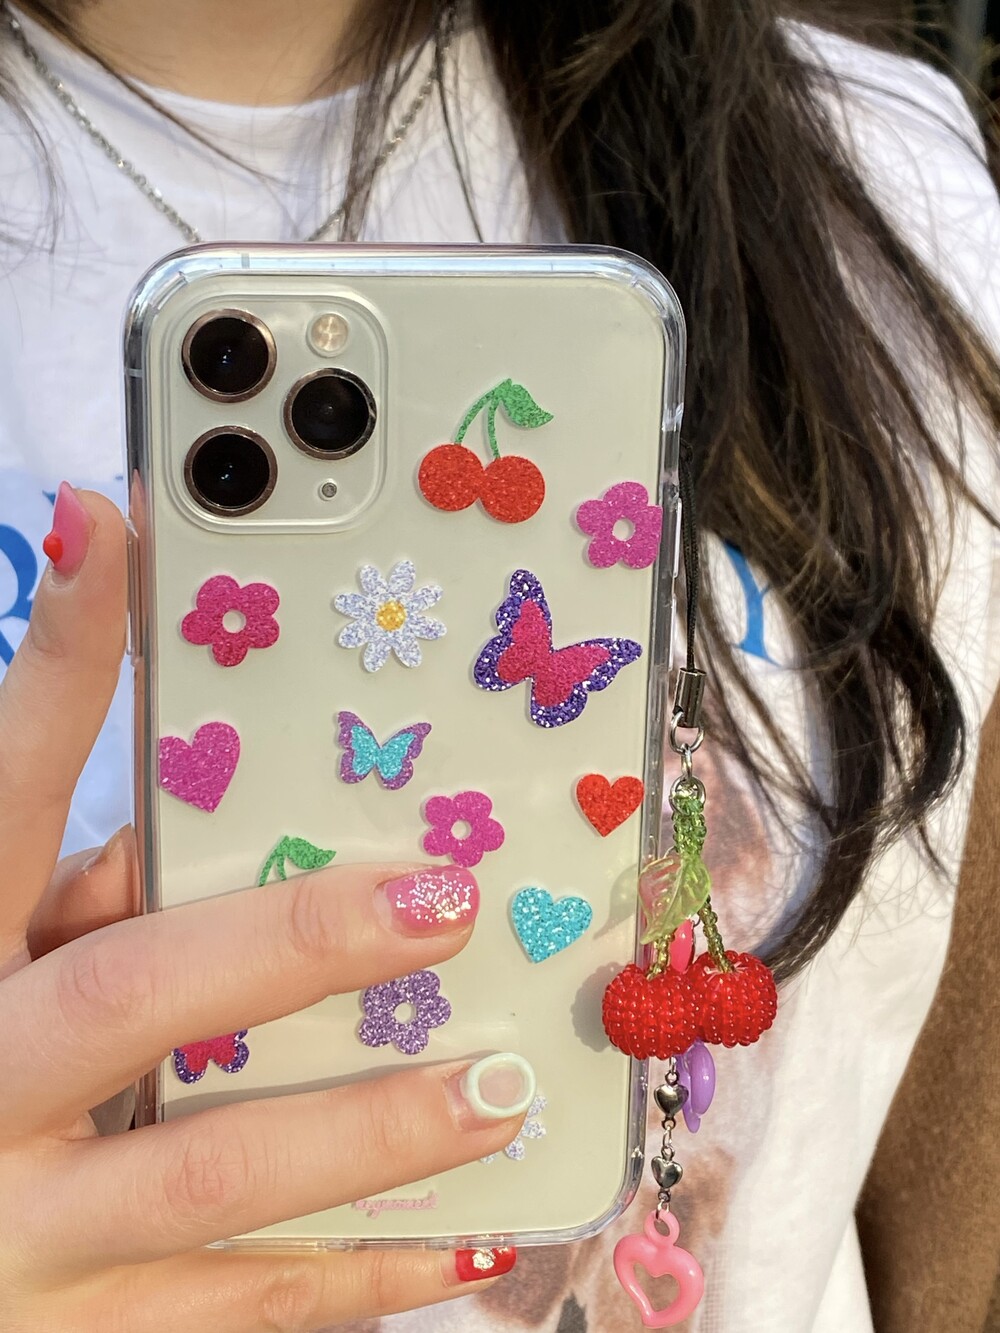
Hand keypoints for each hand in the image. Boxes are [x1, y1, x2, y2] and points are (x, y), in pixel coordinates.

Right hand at [0, 486, 528, 1331]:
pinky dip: (363, 1279)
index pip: (0, 790)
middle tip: (443, 897)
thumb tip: (174, 844)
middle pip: (137, 1001)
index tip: (111, 533)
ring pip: (217, 1185)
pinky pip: (240, 1310)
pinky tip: (472, 1245)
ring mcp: (27, 1243)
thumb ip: (60, 902)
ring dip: (375, 1135)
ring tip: (504, 1091)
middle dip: (294, 943)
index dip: (54, 665)